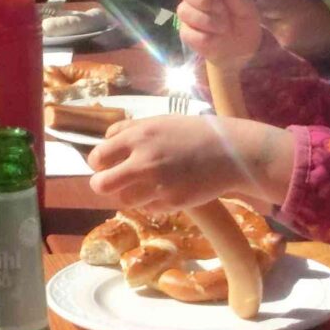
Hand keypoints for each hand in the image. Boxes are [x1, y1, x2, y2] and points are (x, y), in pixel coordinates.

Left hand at [86, 115, 292, 214]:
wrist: (231, 153)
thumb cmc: (194, 133)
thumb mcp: (160, 121)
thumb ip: (129, 129)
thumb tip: (106, 140)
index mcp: (139, 136)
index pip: (98, 156)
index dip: (98, 163)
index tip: (104, 165)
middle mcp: (144, 161)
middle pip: (102, 184)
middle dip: (102, 184)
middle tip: (111, 182)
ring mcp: (157, 184)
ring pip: (124, 200)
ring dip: (129, 194)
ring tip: (144, 185)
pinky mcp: (171, 203)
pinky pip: (148, 208)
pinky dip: (151, 202)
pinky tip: (164, 190)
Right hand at [177, 0, 263, 66]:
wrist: (240, 50)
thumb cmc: (244, 22)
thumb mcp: (250, 11)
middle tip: (221, 9)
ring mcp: (189, 12)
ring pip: (184, 10)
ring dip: (208, 20)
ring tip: (224, 26)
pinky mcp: (186, 31)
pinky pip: (188, 31)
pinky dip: (206, 37)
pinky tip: (216, 37)